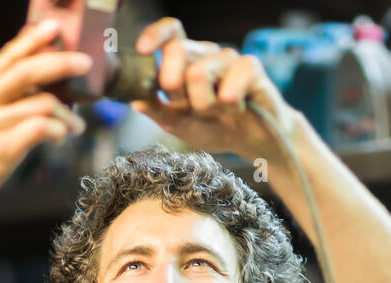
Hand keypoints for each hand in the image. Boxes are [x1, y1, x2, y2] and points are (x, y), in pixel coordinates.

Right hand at [0, 18, 90, 228]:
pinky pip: (41, 129)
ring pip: (43, 103)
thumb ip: (5, 90)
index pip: (10, 54)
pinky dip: (58, 131)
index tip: (55, 28)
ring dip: (67, 114)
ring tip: (76, 124)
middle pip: (29, 70)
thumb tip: (40, 72)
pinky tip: (61, 137)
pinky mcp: (3, 147)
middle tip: (85, 64)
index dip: (34, 39)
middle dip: (62, 63)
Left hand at [130, 18, 297, 159]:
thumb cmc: (217, 129)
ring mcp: (229, 59)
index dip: (155, 35)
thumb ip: (160, 113)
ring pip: (199, 72)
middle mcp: (207, 55)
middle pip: (177, 50)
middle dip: (175, 88)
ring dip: (205, 105)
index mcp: (187, 61)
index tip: (143, 51)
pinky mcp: (251, 68)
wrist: (253, 143)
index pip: (171, 33)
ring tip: (218, 114)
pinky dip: (229, 104)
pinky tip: (237, 109)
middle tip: (188, 107)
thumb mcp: (182, 126)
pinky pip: (231, 81)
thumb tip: (137, 102)